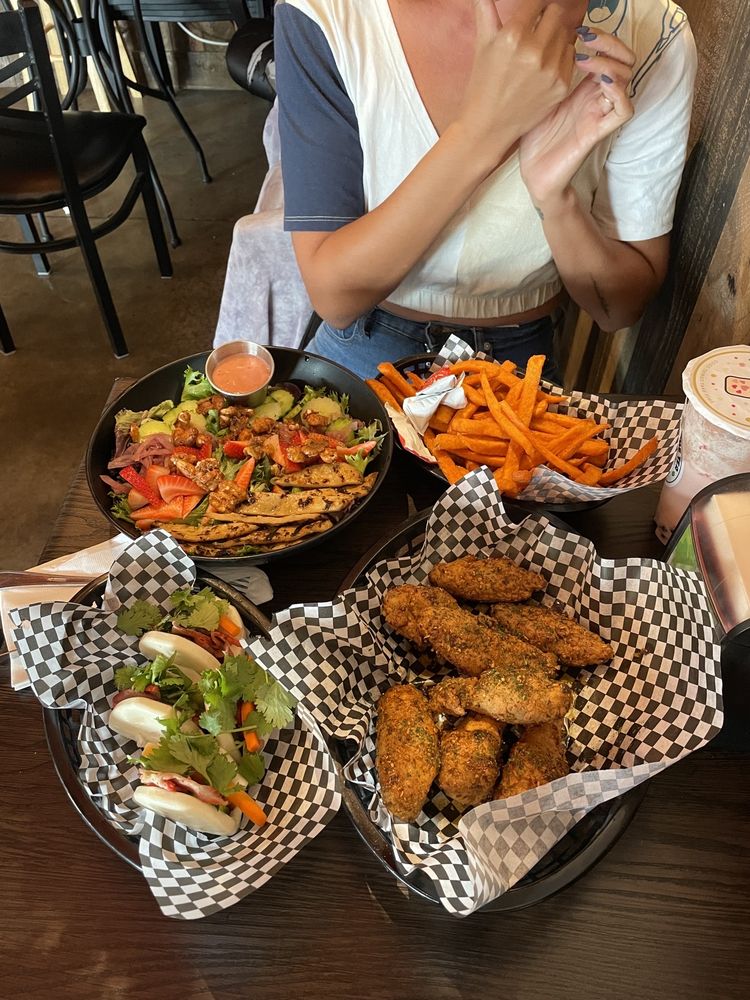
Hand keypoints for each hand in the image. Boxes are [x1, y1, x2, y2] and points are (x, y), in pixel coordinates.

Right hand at [457, 1, 575, 164]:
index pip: (538, 2)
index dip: (535, 6)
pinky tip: (545, 66)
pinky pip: (571, 55)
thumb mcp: (482, 45)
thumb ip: (485, 10)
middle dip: (546, 18)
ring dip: (555, 37)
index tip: (533, 12)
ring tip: (539, 51)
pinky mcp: (562, 86)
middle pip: (556, 14)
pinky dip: (561, 56)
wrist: (489, 127)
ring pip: (566, 33)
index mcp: (513, 36)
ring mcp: (551, 70)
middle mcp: (535, 51)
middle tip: (535, 31)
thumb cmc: (483, 85)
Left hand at [519, 29, 634, 208]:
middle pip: (623, 60)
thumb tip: (539, 37)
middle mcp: (596, 98)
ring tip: (585, 58)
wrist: (532, 174)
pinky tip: (601, 82)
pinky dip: (619, 92)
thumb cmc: (532, 136)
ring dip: (610, 63)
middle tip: (586, 37)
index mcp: (583, 88)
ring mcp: (599, 114)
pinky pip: (624, 110)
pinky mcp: (598, 132)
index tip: (580, 28)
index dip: (601, 36)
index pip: (608, 53)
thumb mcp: (536, 94)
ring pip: (627, 80)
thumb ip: (544, 69)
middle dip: (610, 43)